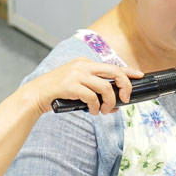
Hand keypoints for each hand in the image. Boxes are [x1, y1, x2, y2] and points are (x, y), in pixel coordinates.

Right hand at [23, 58, 143, 116]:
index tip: (139, 75)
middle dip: (125, 86)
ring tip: (104, 111)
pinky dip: (95, 107)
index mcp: (85, 63)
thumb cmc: (59, 93)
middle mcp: (82, 65)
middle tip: (124, 99)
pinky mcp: (69, 85)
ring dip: (109, 102)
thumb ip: (96, 92)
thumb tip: (116, 106)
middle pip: (114, 72)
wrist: (35, 95)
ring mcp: (76, 74)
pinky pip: (92, 97)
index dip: (128, 70)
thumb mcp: (79, 87)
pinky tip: (93, 112)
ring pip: (105, 87)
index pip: (112, 65)